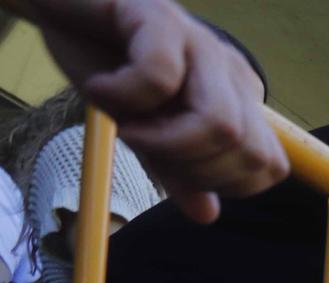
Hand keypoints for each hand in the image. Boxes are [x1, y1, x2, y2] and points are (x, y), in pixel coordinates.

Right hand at [27, 0, 288, 222]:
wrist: (60, 7)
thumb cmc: (107, 65)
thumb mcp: (144, 129)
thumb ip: (177, 171)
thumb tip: (208, 216)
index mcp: (239, 99)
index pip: (268, 166)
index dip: (220, 182)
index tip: (171, 164)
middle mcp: (230, 71)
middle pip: (250, 153)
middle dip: (195, 170)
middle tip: (146, 146)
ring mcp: (200, 43)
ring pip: (219, 123)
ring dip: (164, 142)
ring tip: (125, 125)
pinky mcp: (159, 18)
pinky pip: (159, 77)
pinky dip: (121, 96)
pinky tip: (98, 87)